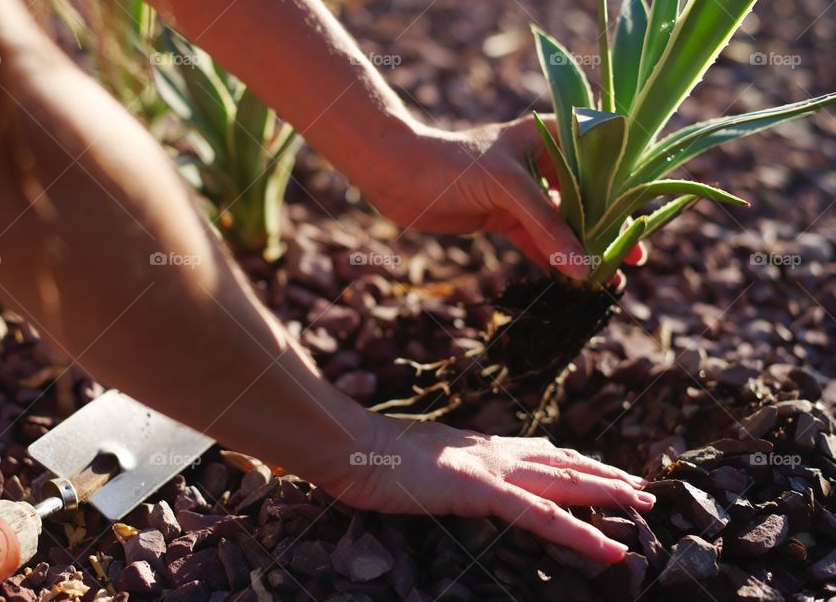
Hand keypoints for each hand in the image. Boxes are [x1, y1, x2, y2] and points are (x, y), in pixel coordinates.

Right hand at [322, 415, 653, 562]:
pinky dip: (577, 533)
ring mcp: (489, 470)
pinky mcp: (479, 490)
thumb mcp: (416, 457)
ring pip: (562, 483)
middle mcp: (492, 452)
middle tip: (644, 487)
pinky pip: (539, 516)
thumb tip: (450, 472)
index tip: (603, 467)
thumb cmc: (370, 456)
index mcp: (477, 446)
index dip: (574, 461)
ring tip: (645, 505)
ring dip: (607, 494)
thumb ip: (443, 463)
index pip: (538, 452)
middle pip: (561, 463)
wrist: (349, 444)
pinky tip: (607, 549)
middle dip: (605, 475)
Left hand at [363, 115, 645, 280]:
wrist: (399, 176)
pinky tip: (574, 281)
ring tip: (610, 279)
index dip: (625, 192)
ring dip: (583, 250)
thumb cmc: (455, 164)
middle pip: (587, 198)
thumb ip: (547, 227)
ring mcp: (523, 191)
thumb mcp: (509, 188)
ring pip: (562, 223)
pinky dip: (553, 259)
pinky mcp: (504, 215)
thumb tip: (584, 269)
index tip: (646, 221)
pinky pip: (537, 240)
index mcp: (551, 135)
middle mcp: (543, 161)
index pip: (602, 161)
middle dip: (609, 229)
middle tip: (635, 259)